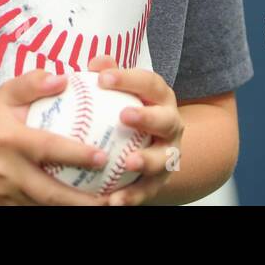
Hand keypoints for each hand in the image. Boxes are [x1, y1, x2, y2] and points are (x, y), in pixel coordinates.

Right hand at [0, 69, 111, 205]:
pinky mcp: (5, 209)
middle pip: (48, 190)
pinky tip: (83, 208)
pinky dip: (59, 211)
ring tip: (107, 207)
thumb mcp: (5, 95)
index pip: (45, 148)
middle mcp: (5, 170)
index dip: (75, 154)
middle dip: (81, 199)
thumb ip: (32, 84)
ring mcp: (4, 194)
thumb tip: (63, 78)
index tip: (103, 157)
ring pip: (44, 207)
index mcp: (7, 139)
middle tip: (113, 197)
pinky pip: (36, 212)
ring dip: (74, 209)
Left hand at [85, 55, 183, 206]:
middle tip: (124, 116)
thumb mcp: (120, 90)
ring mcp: (168, 154)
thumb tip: (94, 63)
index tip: (102, 78)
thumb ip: (108, 74)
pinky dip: (131, 197)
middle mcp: (170, 125)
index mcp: (160, 99)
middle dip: (148, 118)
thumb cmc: (125, 110)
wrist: (150, 145)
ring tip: (128, 163)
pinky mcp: (159, 181)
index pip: (149, 83)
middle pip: (165, 120)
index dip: (128, 78)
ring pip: (163, 159)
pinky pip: (146, 191)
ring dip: (147, 160)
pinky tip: (112, 201)